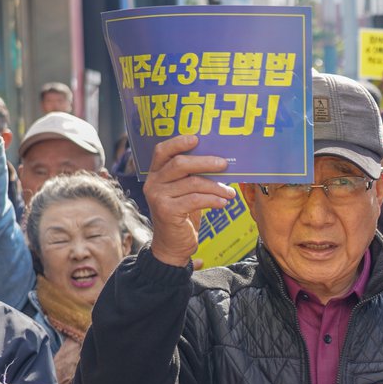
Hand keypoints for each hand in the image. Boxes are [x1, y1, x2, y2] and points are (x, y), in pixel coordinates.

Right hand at [142, 134, 234, 267]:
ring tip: (230, 192)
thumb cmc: (183, 214)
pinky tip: (223, 202)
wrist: (173, 245)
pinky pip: (195, 200)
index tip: (197, 138)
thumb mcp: (185, 192)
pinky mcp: (167, 211)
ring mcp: (158, 197)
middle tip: (225, 164)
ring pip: (192, 183)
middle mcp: (153, 183)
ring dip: (216, 186)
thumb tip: (219, 161)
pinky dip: (213, 199)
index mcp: (156, 174)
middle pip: (179, 164)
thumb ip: (192, 176)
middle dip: (205, 162)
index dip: (178, 142)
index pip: (162, 151)